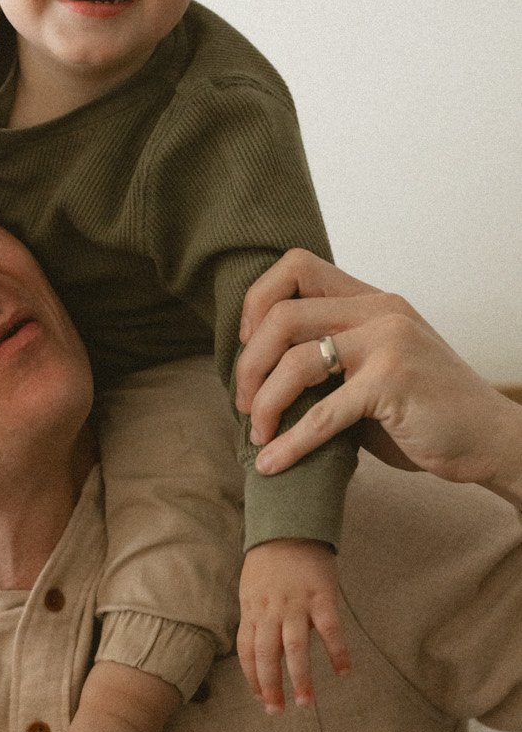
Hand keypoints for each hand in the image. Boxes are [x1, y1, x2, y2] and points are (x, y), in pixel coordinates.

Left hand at [236, 250, 521, 501]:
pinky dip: (290, 443)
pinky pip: (322, 414)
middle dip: (249, 364)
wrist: (488, 438)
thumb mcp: (373, 370)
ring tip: (258, 435)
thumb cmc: (424, 411)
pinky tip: (272, 464)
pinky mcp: (393, 383)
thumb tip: (256, 378)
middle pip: (283, 315)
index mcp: (372, 300)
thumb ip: (327, 361)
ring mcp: (389, 342)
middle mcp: (380, 311)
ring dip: (265, 404)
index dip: (258, 300)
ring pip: (296, 361)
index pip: (297, 266)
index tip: (246, 343)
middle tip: (243, 403)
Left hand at [238, 539, 348, 709]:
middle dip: (270, 687)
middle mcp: (270, 610)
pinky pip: (330, 630)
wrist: (289, 527)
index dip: (252, 677)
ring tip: (305, 702)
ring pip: (295, 648)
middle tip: (277, 710)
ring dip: (300, 678)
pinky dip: (337, 653)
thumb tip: (266, 650)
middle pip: (267, 655)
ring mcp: (296, 604)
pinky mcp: (321, 596)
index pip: (247, 651)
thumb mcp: (252, 590)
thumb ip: (258, 618)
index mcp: (251, 610)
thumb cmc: (269, 561)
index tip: (260, 698)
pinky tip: (344, 672)